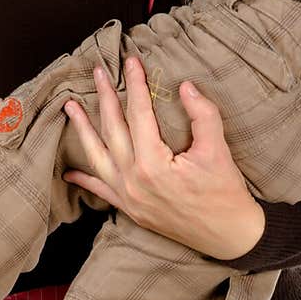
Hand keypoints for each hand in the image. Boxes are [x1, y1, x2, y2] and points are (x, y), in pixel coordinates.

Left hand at [63, 56, 265, 259]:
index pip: (139, 113)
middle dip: (105, 97)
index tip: (131, 61)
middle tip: (97, 72)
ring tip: (70, 107)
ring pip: (98, 156)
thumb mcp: (218, 149)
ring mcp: (129, 197)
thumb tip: (185, 86)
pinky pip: (101, 191)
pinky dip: (84, 179)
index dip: (136, 84)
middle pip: (113, 129)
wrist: (231, 237)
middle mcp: (134, 181)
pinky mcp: (131, 210)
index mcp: (153, 164)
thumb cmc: (226, 192)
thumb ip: (202, 114)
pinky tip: (69, 170)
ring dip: (83, 130)